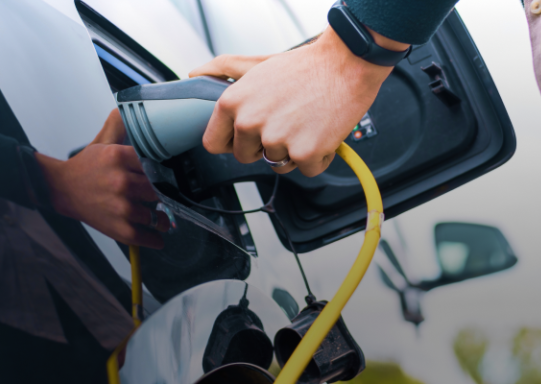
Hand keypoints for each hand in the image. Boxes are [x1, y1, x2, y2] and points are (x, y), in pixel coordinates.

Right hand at [36, 109, 168, 248]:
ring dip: (162, 219)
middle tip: (165, 197)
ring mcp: (121, 207)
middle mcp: (121, 182)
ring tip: (161, 217)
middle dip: (164, 195)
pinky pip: (147, 237)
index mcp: (120, 157)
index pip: (157, 163)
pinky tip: (157, 234)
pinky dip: (155, 238)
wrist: (62, 190)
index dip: (165, 171)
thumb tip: (130, 106)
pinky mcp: (118, 229)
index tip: (171, 176)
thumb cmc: (87, 167)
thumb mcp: (104, 142)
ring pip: (157, 215)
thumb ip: (120, 124)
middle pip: (159, 189)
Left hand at [192, 27, 408, 176]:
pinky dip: (317, 157)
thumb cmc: (304, 67)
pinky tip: (321, 132)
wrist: (345, 64)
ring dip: (293, 151)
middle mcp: (250, 123)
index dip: (232, 141)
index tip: (246, 137)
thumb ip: (223, 70)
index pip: (214, 143)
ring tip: (305, 123)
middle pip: (247, 157)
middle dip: (265, 146)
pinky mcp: (304, 153)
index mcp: (232, 103)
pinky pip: (306, 170)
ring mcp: (276, 140)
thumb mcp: (256, 65)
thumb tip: (195, 74)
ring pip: (278, 164)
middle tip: (285, 121)